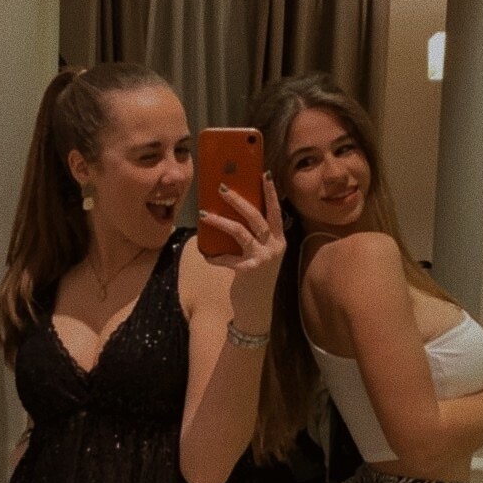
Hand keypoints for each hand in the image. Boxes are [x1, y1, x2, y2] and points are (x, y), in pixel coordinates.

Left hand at [199, 174, 285, 330]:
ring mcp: (262, 258)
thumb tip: (233, 214)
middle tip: (222, 187)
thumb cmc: (256, 278)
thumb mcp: (261, 254)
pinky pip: (226, 258)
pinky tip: (206, 256)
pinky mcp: (248, 270)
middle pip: (256, 217)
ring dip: (220, 221)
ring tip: (204, 214)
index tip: (264, 174)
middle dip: (238, 200)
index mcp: (278, 240)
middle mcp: (274, 247)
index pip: (276, 211)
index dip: (271, 193)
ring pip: (240, 232)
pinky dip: (215, 256)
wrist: (256, 309)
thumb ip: (255, 237)